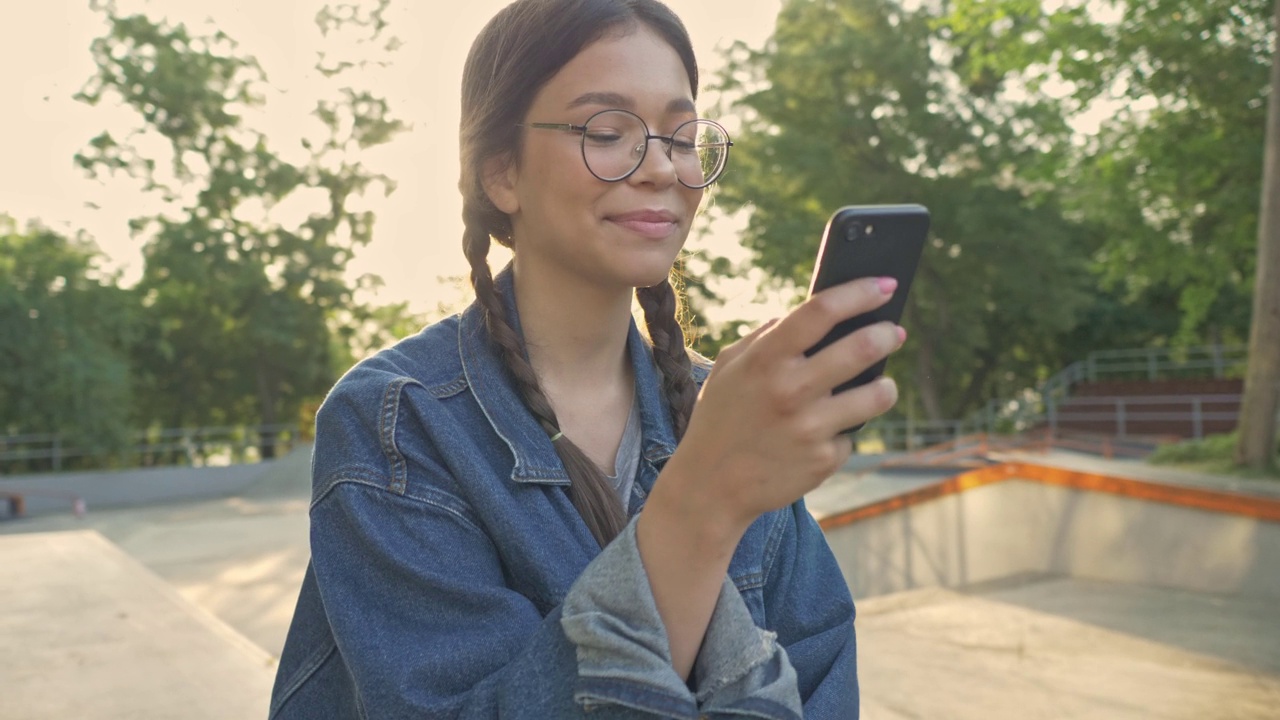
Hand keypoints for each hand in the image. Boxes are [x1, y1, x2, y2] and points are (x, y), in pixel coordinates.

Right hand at [661, 276, 903, 531]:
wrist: (710, 487)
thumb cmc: (720, 420)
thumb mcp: (728, 368)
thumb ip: (766, 337)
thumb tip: (812, 315)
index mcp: (766, 359)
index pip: (821, 311)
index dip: (860, 292)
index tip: (885, 284)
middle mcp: (790, 390)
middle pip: (861, 348)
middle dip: (887, 334)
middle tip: (894, 332)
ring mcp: (810, 428)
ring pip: (877, 395)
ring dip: (884, 386)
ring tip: (880, 385)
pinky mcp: (823, 460)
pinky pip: (852, 434)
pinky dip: (845, 430)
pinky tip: (824, 434)